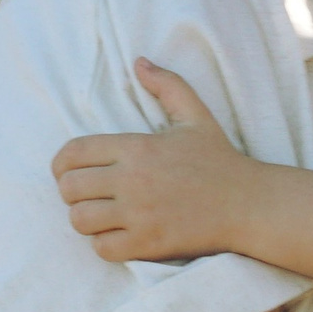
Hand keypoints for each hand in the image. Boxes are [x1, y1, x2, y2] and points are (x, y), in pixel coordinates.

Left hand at [52, 59, 250, 263]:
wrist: (250, 204)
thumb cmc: (220, 160)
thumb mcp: (196, 116)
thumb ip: (167, 86)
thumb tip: (139, 62)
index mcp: (138, 147)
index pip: (73, 153)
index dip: (61, 164)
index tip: (69, 172)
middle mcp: (133, 180)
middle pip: (70, 188)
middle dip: (72, 192)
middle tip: (89, 195)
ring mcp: (140, 214)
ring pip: (80, 220)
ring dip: (87, 219)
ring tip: (102, 217)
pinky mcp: (149, 244)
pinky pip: (103, 249)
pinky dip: (105, 245)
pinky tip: (120, 237)